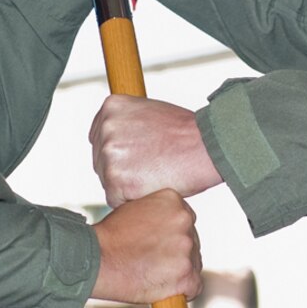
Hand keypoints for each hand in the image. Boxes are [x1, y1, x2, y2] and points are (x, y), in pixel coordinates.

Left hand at [89, 95, 223, 208]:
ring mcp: (109, 154)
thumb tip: (114, 142)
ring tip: (154, 176)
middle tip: (150, 168)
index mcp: (111, 107)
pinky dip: (132, 199)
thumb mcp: (150, 112)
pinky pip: (115, 199)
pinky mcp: (117, 180)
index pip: (99, 138)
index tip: (139, 156)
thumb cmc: (186, 133)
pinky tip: (151, 188)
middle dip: (121, 168)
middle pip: (100, 160)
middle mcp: (105, 128)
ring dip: (127, 184)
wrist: (207, 147)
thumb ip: (126, 123)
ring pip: (107, 180)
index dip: (120, 152)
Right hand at [92, 189, 201, 303]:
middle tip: (153, 260)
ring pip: (193, 263)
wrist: (96, 260)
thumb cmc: (110, 237)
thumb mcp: (135, 209)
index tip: (157, 245)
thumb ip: (158, 214)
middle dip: (176, 252)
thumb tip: (168, 228)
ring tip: (153, 273)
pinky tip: (163, 288)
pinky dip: (182, 291)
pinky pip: (194, 287)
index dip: (171, 235)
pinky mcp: (187, 276)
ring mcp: (187, 249)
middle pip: (191, 241)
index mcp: (174, 201)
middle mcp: (185, 222)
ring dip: (179, 271)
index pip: (184, 220)